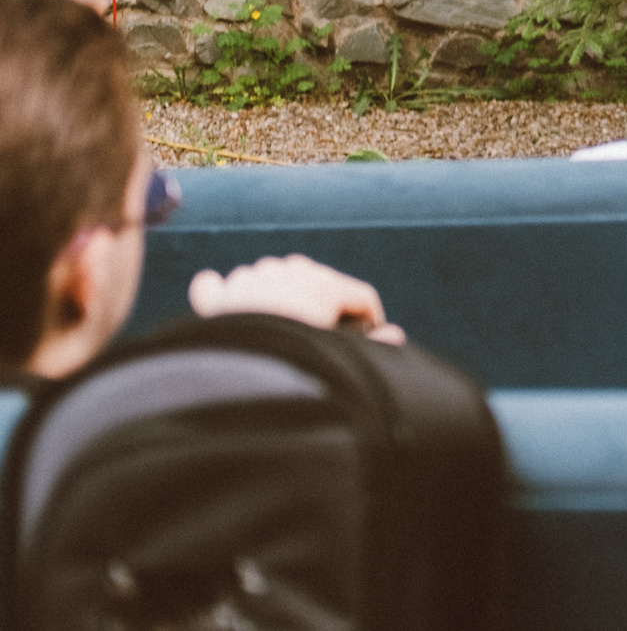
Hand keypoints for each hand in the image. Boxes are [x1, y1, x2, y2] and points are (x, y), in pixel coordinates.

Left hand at [190, 255, 405, 344]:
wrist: (239, 371)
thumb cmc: (300, 362)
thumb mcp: (344, 354)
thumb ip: (374, 344)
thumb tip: (397, 336)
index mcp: (326, 281)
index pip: (359, 296)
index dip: (371, 321)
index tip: (369, 343)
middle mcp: (288, 271)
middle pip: (315, 286)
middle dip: (321, 309)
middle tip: (320, 342)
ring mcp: (249, 280)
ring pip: (270, 284)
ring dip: (274, 302)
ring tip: (274, 334)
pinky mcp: (213, 296)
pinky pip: (215, 285)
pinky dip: (218, 292)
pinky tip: (215, 294)